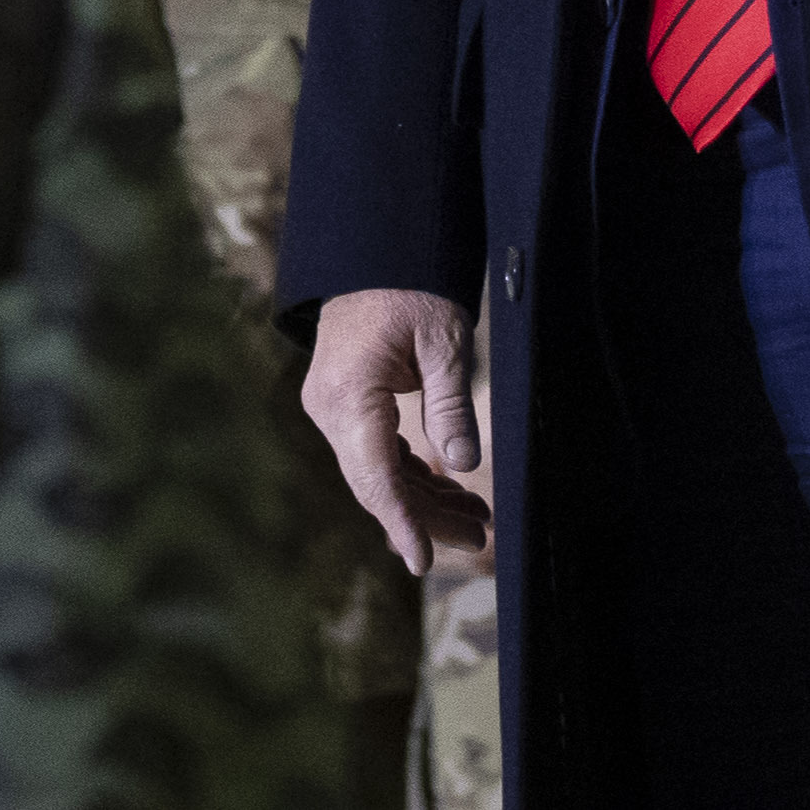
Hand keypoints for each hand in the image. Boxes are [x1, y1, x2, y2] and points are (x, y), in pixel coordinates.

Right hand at [305, 286, 492, 572]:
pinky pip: (376, 451)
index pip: (375, 475)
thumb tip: (464, 464)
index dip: (402, 521)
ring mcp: (333, 408)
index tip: (421, 560)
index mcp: (350, 395)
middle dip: (426, 515)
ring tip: (475, 517)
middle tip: (478, 534)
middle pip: (377, 481)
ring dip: (424, 496)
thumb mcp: (443, 342)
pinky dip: (411, 471)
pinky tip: (449, 486)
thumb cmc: (410, 286)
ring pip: (378, 471)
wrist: (373, 249)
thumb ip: (451, 406)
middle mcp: (331, 409)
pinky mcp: (345, 404)